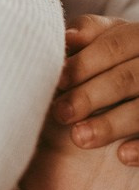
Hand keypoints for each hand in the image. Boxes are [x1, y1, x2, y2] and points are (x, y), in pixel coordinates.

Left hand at [51, 15, 138, 161]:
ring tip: (80, 137)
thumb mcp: (108, 38)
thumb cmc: (116, 58)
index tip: (58, 81)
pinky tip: (122, 156)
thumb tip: (68, 39)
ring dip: (111, 124)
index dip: (84, 63)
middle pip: (127, 78)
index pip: (114, 46)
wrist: (137, 76)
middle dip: (91, 95)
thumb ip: (89, 33)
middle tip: (61, 113)